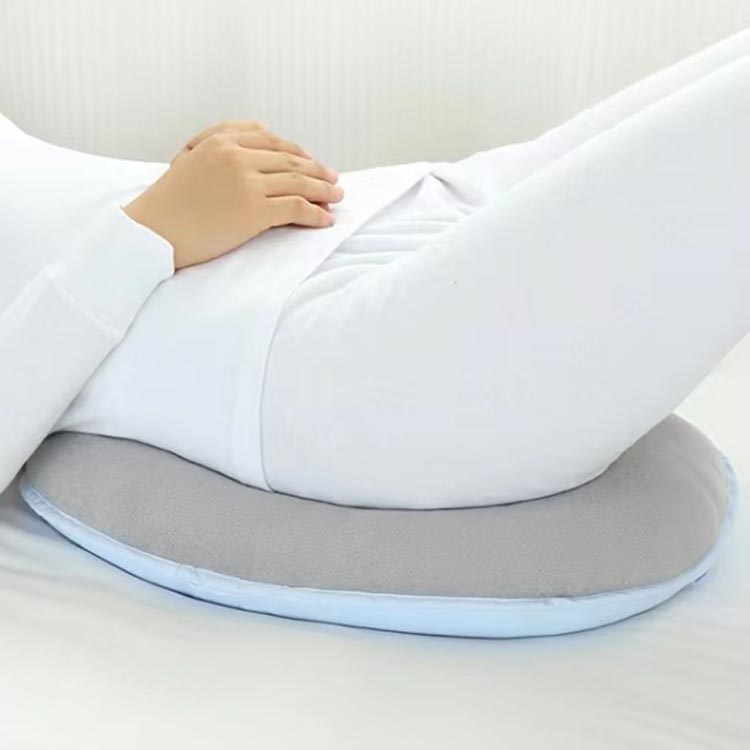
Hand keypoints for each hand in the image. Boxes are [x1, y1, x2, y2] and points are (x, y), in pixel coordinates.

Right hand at [172, 119, 335, 213]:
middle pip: (289, 159)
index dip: (295, 149)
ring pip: (298, 181)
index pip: (269, 138)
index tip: (310, 159)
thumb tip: (254, 159)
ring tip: (337, 198)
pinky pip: (296, 208)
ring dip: (323, 190)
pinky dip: (316, 214)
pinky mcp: (254, 210)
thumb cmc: (167, 205)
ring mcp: (247, 182)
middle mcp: (236, 155)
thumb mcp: (188, 162)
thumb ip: (217, 151)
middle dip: (315, 169)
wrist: (151, 232)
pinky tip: (325, 220)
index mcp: (220, 140)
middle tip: (334, 179)